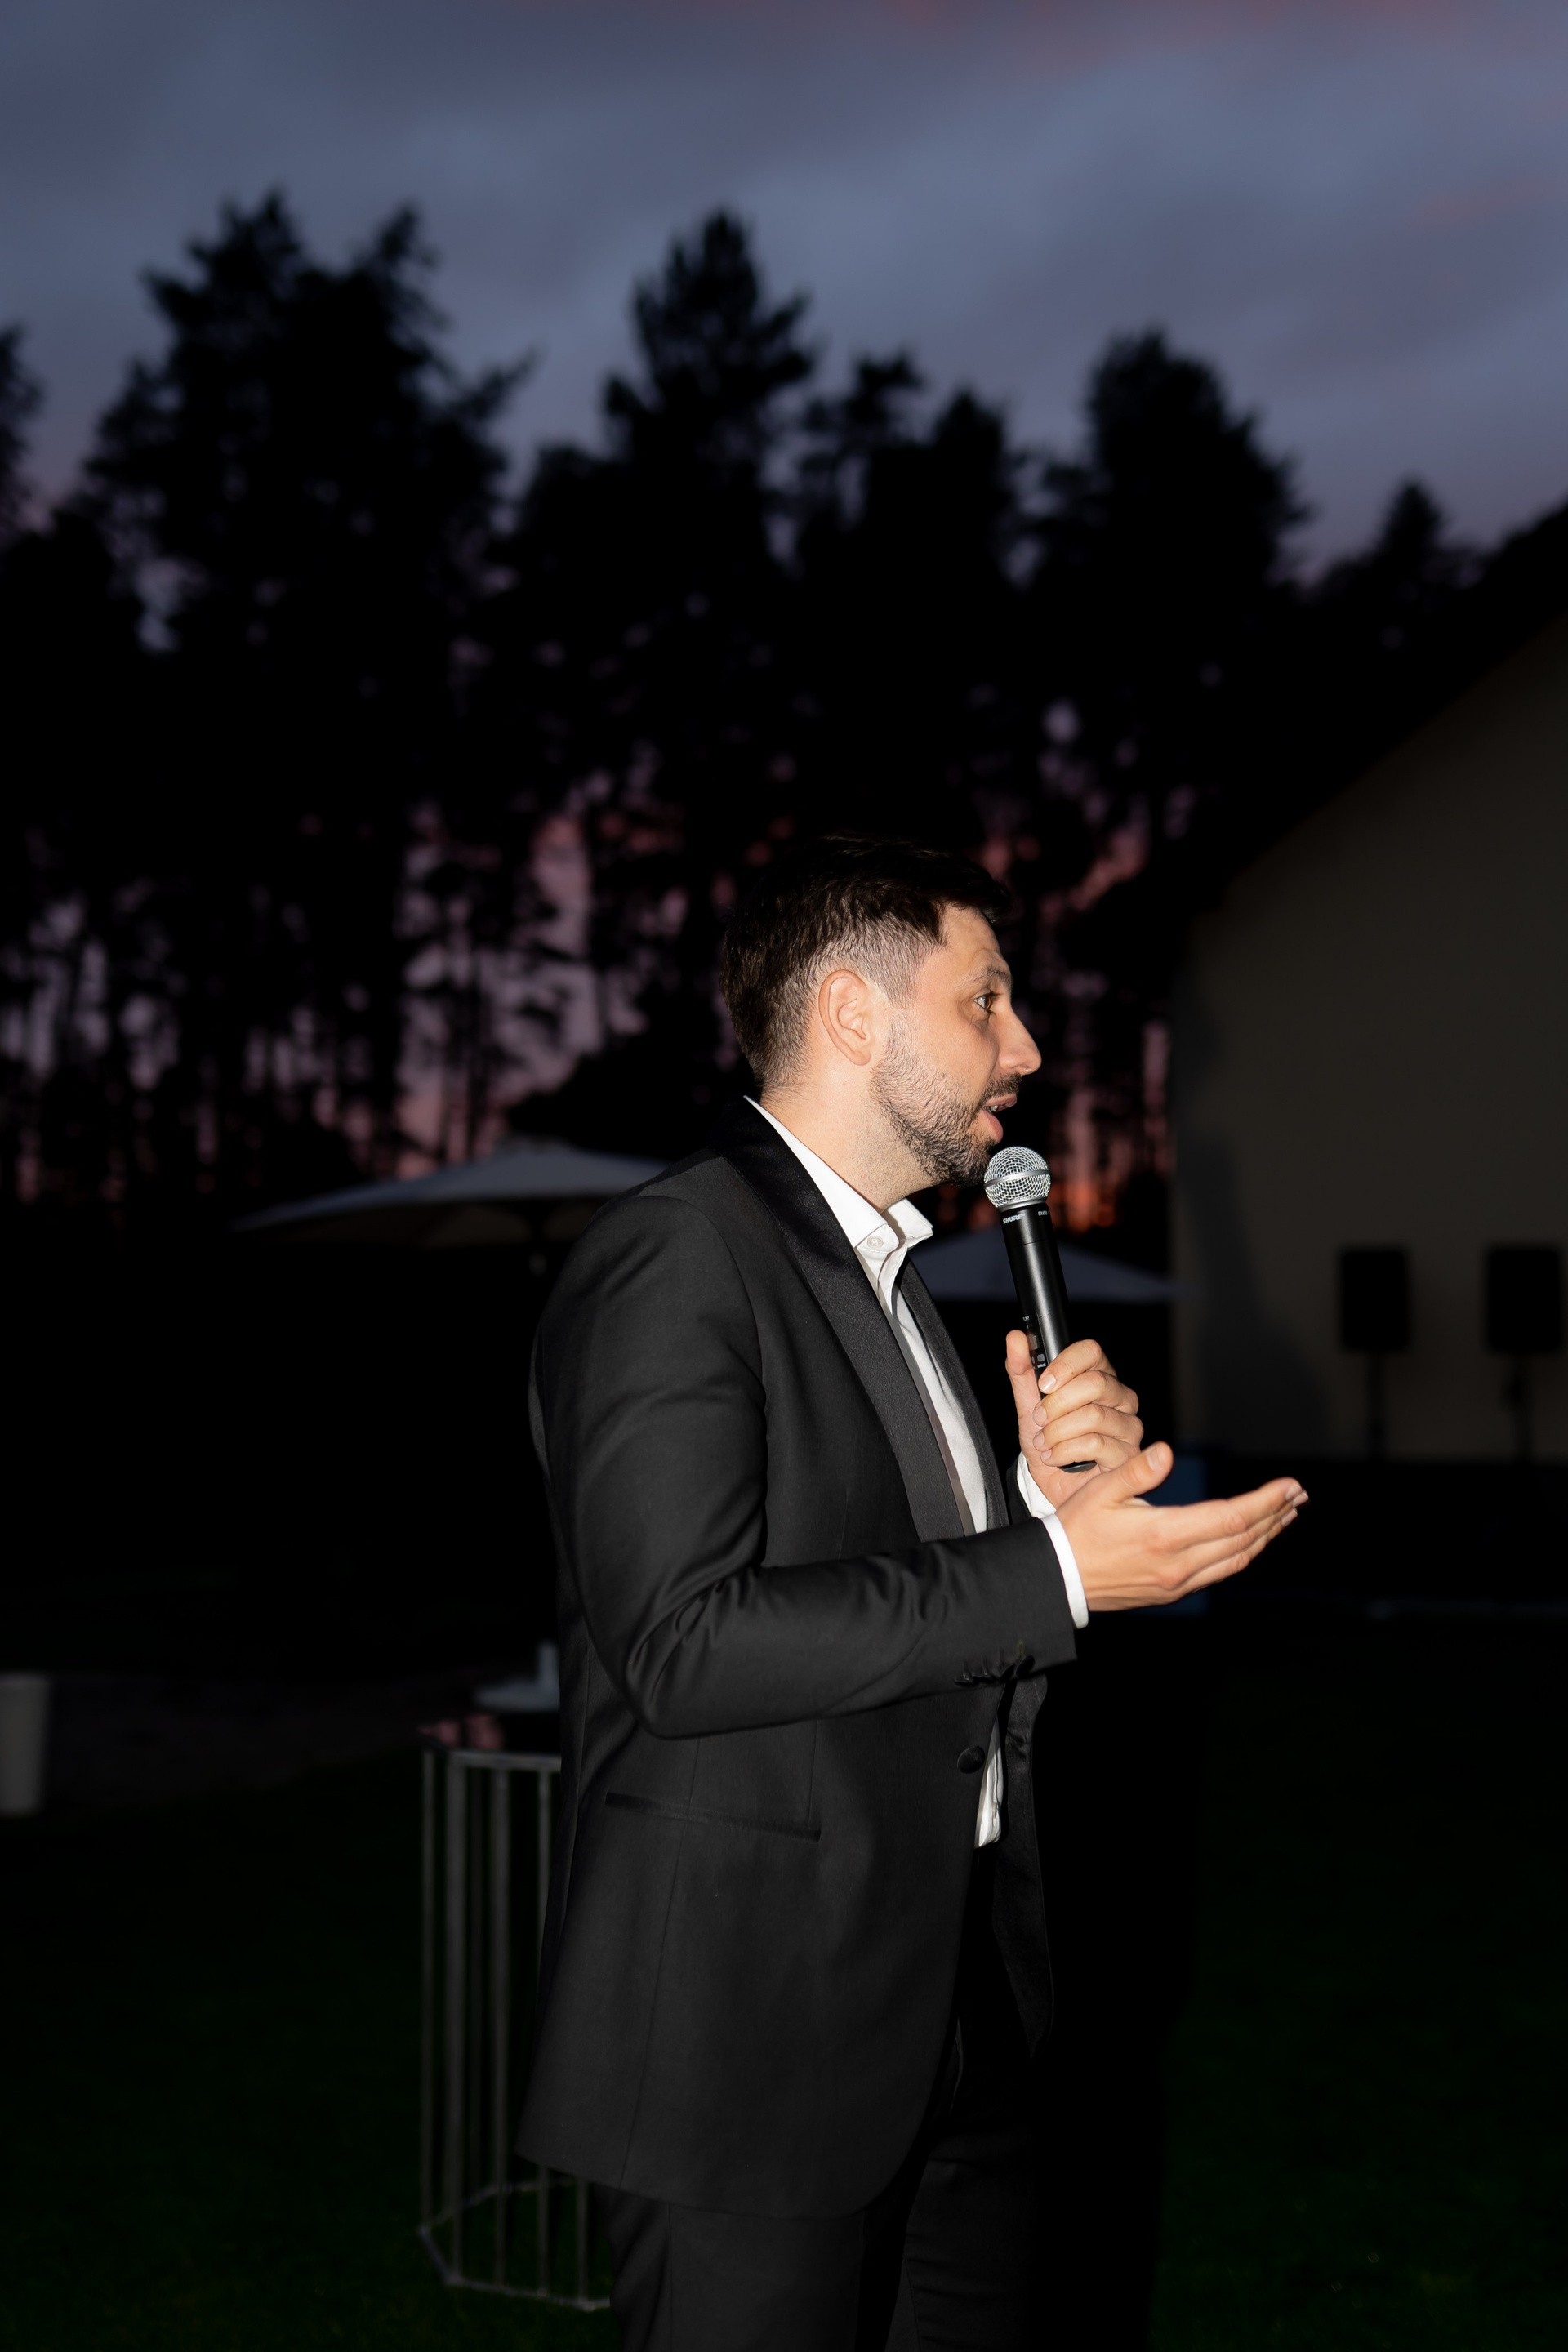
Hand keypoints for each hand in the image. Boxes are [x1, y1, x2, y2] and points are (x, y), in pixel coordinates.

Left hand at [1006, 1331, 1143, 1510]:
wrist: (1051, 1486)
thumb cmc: (1047, 1443)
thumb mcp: (1027, 1406)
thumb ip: (1022, 1372)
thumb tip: (1015, 1338)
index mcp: (1098, 1377)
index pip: (1092, 1351)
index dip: (1065, 1364)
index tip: (1043, 1383)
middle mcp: (1120, 1398)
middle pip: (1095, 1383)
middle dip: (1056, 1404)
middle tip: (1039, 1419)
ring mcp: (1128, 1426)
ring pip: (1093, 1415)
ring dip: (1057, 1431)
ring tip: (1043, 1442)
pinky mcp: (1128, 1454)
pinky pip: (1095, 1444)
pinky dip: (1064, 1451)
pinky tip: (1054, 1457)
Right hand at [1056, 1442, 1305, 1610]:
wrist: (1058, 1579)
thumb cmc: (1076, 1529)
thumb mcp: (1100, 1492)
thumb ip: (1137, 1471)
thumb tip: (1167, 1452)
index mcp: (1164, 1534)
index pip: (1232, 1517)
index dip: (1266, 1501)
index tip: (1289, 1485)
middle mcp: (1178, 1563)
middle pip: (1243, 1538)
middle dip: (1275, 1514)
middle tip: (1298, 1495)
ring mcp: (1178, 1582)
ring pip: (1236, 1559)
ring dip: (1265, 1535)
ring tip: (1284, 1515)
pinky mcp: (1172, 1591)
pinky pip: (1220, 1572)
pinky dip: (1243, 1552)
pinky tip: (1250, 1539)